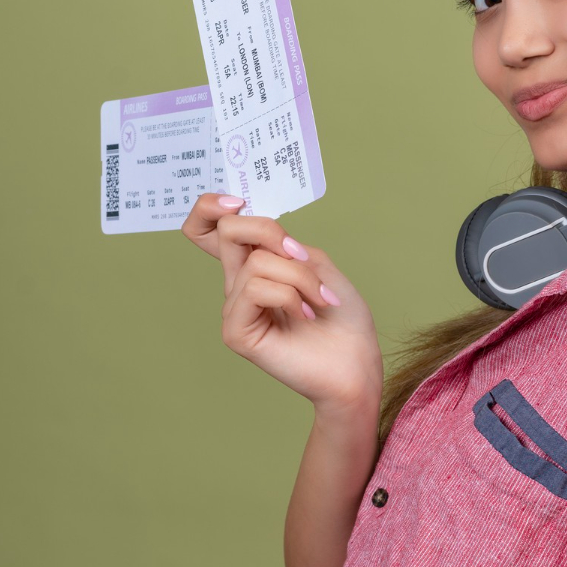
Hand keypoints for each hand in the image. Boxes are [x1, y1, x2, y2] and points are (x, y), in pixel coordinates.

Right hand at [181, 194, 382, 415]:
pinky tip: (306, 317)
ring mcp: (236, 309)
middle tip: (302, 256)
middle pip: (228, 231)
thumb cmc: (342, 318)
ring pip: (256, 263)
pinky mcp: (237, 332)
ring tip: (319, 300)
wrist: (357, 363)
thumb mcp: (316, 263)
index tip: (238, 202)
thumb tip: (253, 234)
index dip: (209, 207)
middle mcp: (239, 285)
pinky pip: (255, 290)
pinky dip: (289, 296)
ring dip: (300, 277)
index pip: (210, 230)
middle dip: (271, 232)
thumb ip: (281, 243)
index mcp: (255, 265)